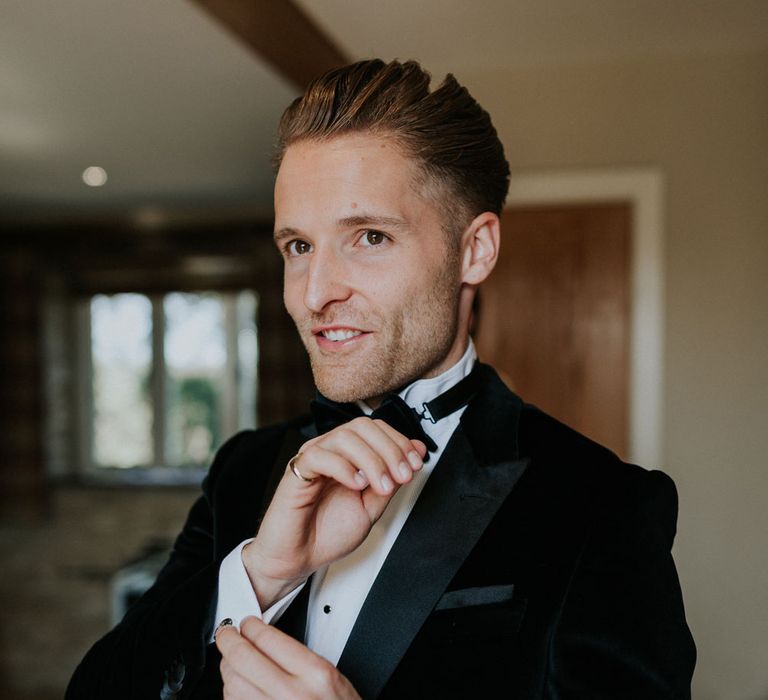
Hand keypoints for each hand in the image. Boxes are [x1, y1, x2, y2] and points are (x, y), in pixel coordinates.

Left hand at [217, 616, 360, 699]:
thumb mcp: (330, 675)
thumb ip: (299, 656)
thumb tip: (265, 639)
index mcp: (314, 673)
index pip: (269, 638)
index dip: (251, 626)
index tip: (246, 623)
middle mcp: (292, 695)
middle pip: (243, 658)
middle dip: (228, 640)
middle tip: (226, 634)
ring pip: (233, 684)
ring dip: (228, 668)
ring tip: (232, 661)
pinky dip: (231, 693)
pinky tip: (237, 687)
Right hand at [243, 417, 426, 606]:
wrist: (298, 559)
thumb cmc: (327, 533)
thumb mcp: (371, 507)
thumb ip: (389, 481)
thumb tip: (413, 454)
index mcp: (348, 455)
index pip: (376, 429)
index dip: (399, 441)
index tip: (415, 463)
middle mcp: (331, 451)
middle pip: (362, 426)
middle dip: (390, 448)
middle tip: (401, 475)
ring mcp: (313, 458)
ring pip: (344, 436)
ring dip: (371, 460)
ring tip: (378, 486)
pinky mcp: (296, 471)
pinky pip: (319, 455)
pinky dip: (343, 468)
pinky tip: (355, 484)